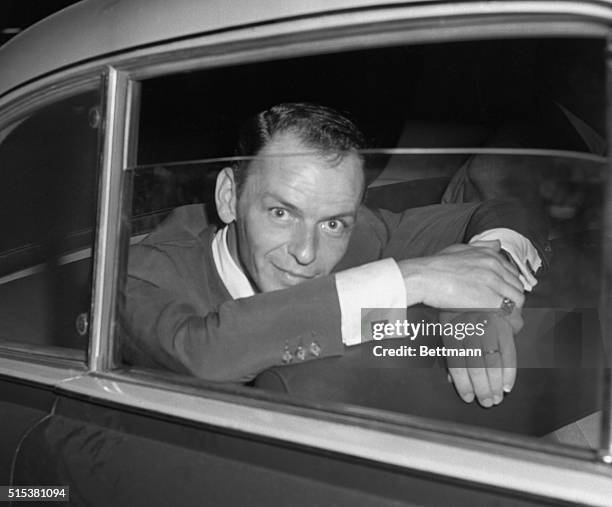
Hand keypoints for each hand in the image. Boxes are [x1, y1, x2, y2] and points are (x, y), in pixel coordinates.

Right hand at [398, 240, 524, 310]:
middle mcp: (495, 268)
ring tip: (500, 316)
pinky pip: (508, 312)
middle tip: (501, 307)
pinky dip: (506, 318)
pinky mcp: (489, 300)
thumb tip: (496, 244)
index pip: (513, 273)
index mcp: (490, 256)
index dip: (509, 285)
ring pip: (517, 301)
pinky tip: (498, 322)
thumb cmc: (436, 265)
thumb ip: (481, 246)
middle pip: (518, 287)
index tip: (502, 294)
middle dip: (512, 298)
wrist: (424, 277)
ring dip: (511, 310)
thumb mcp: (461, 248)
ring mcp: (494, 284)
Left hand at [440, 309, 522, 406]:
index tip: (468, 398)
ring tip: (496, 398)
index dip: (462, 382)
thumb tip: (452, 380)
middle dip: (481, 387)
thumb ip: (451, 353)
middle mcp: (469, 327)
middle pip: (475, 363)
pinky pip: (508, 349)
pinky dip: (509, 369)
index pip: (456, 361)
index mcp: (452, 329)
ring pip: (492, 360)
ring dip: (495, 383)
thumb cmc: (457, 307)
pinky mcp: (504, 321)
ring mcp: (488, 323)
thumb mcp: (447, 325)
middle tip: (486, 403)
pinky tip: (507, 384)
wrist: (468, 280)